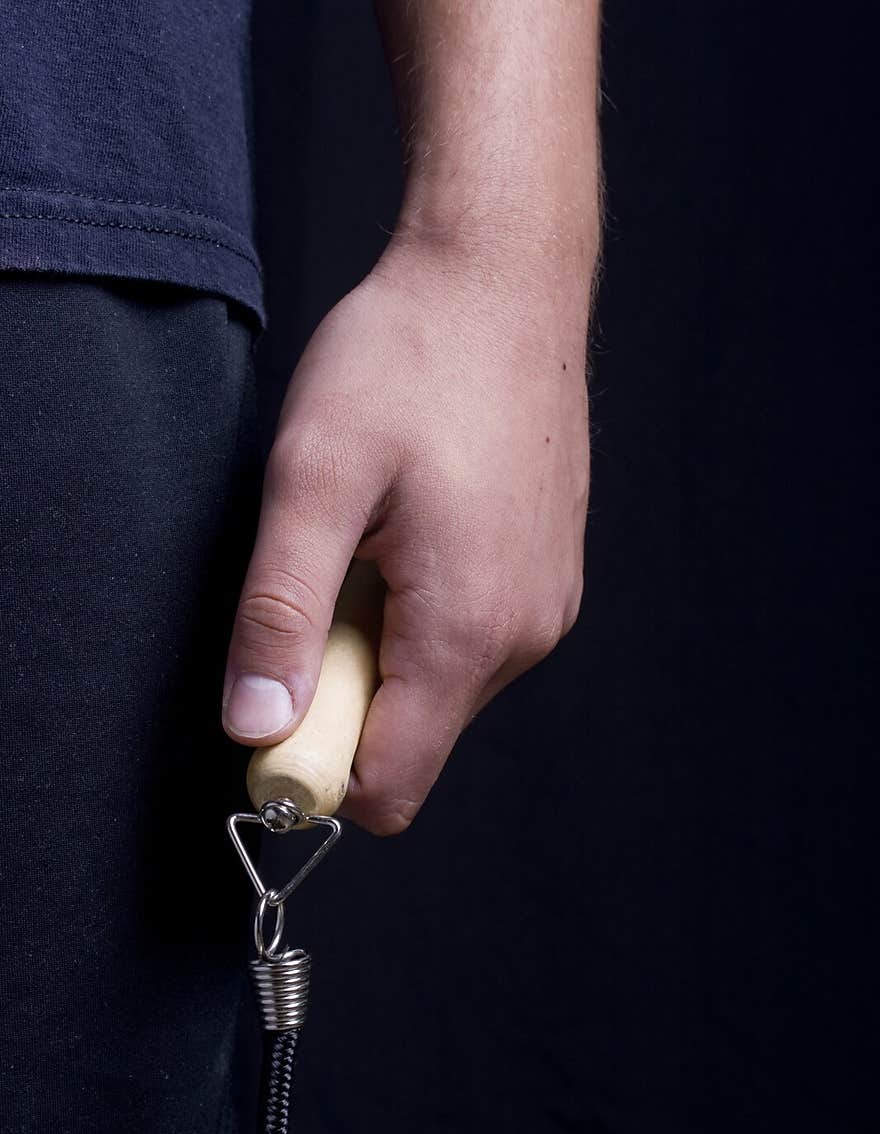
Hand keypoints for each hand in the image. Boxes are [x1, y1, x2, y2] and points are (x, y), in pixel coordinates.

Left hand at [222, 240, 589, 832]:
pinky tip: (413, 530)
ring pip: (438, 693)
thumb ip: (280, 615)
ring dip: (383, 649)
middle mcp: (524, 638)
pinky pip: (470, 645)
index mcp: (467, 629)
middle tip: (324, 583)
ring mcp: (545, 610)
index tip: (275, 695)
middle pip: (411, 743)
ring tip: (373, 542)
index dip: (312, 768)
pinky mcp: (549, 581)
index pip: (387, 787)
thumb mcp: (313, 479)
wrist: (505, 277)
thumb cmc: (410, 358)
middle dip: (345, 697)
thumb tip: (255, 727)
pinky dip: (422, 617)